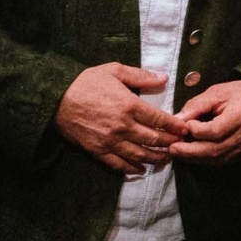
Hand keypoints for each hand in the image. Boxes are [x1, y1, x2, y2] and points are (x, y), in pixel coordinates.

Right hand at [55, 64, 188, 175]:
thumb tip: (163, 78)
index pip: (159, 119)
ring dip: (155, 158)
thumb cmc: (85, 82)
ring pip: (138, 154)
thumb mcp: (114, 70)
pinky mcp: (97, 150)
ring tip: (166, 159)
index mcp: (129, 105)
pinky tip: (140, 169)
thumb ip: (141, 76)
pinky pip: (117, 163)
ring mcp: (110, 140)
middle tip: (179, 145)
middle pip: (153, 139)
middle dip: (169, 143)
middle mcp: (122, 126)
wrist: (55, 98)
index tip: (184, 129)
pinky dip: (131, 168)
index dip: (174, 126)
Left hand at [167, 79, 240, 166]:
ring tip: (179, 152)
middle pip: (214, 150)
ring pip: (216, 159)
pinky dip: (204, 159)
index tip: (187, 124)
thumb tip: (176, 120)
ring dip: (194, 158)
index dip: (197, 131)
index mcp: (240, 115)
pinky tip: (193, 154)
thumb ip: (196, 106)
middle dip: (189, 151)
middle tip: (172, 148)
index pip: (215, 131)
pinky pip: (220, 161)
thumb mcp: (216, 93)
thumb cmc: (238, 94)